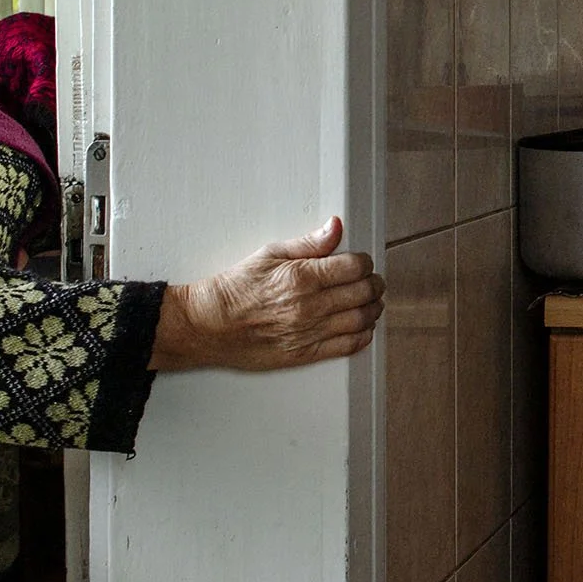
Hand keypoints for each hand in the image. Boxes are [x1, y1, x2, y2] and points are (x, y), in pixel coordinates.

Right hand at [151, 217, 384, 371]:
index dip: (365, 262)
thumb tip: (335, 227)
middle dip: (374, 284)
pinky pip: (348, 346)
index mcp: (302, 277)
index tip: (362, 262)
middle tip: (373, 281)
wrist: (208, 324)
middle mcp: (310, 306)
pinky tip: (362, 326)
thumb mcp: (270, 254)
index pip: (356, 267)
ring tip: (371, 301)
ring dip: (373, 308)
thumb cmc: (234, 289)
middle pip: (364, 292)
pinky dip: (363, 335)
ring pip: (361, 319)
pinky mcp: (305, 353)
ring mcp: (309, 332)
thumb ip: (309, 243)